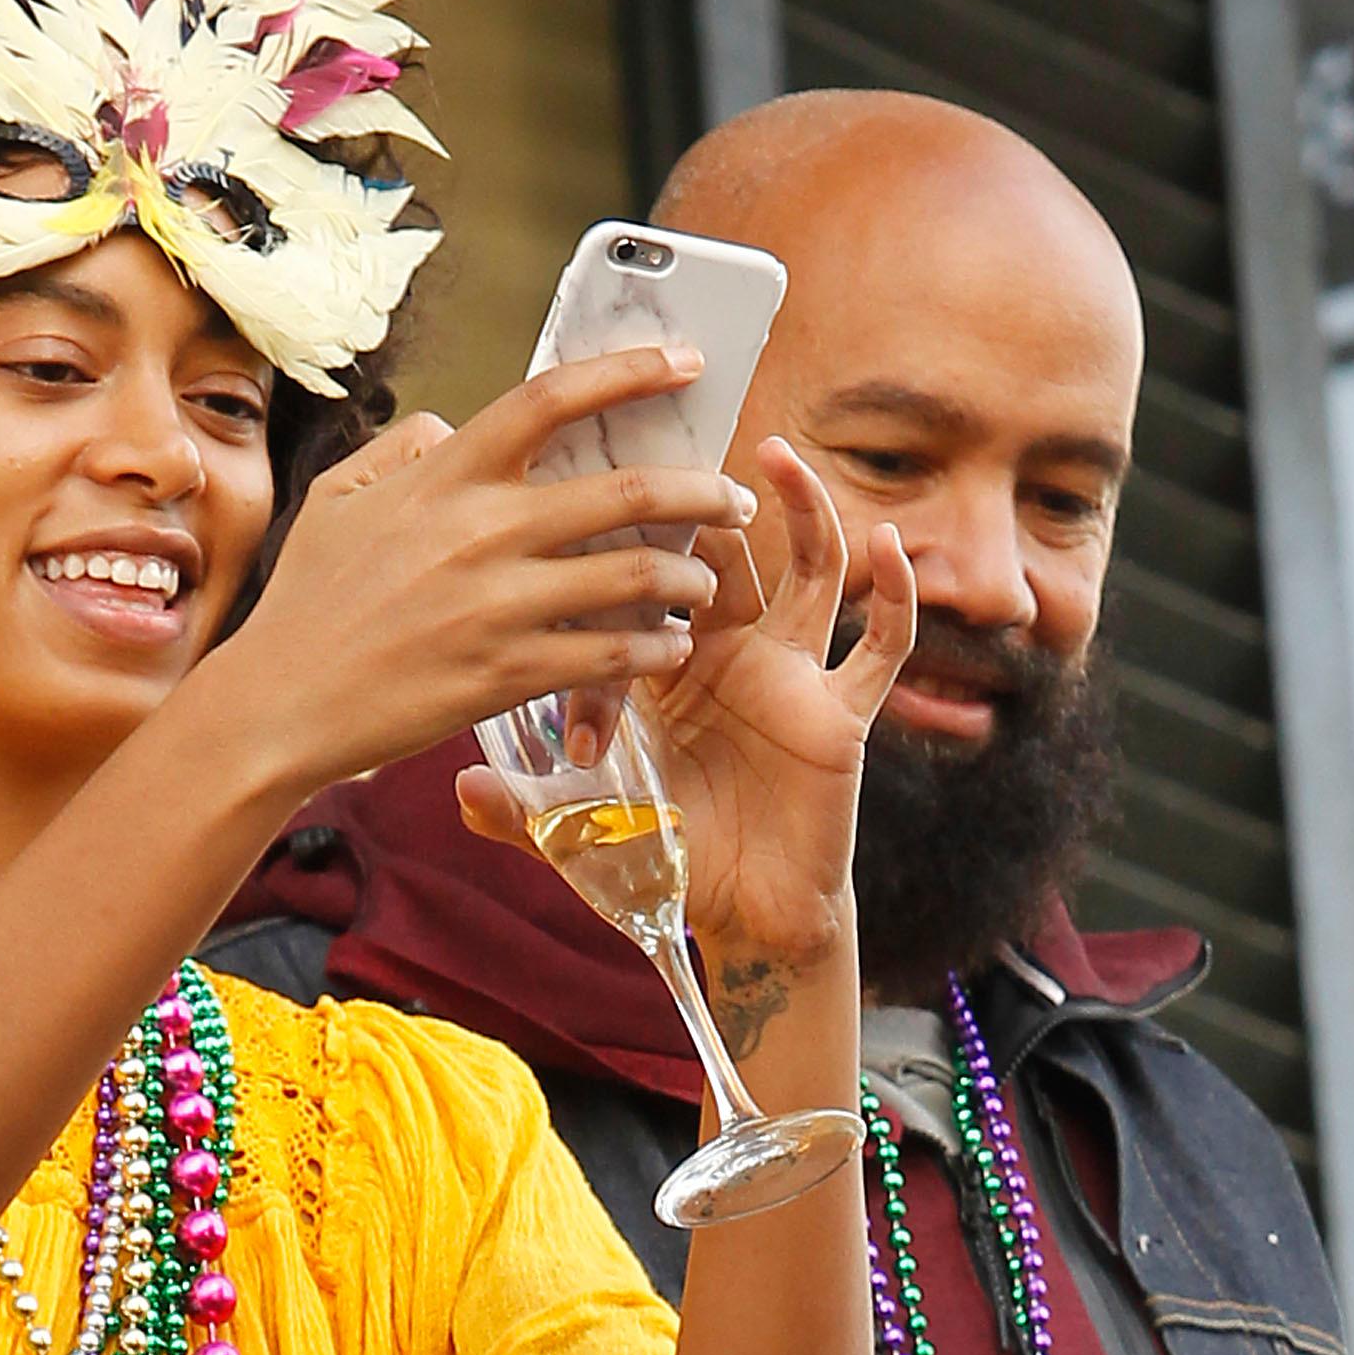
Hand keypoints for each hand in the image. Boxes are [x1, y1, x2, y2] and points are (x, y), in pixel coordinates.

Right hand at [205, 348, 758, 793]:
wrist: (278, 704)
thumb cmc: (307, 603)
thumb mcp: (339, 501)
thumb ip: (404, 450)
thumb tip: (455, 425)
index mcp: (444, 476)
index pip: (551, 397)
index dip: (629, 370)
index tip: (687, 363)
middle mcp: (480, 531)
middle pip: (624, 489)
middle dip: (699, 487)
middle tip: (731, 496)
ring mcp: (497, 606)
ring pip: (634, 576)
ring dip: (689, 575)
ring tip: (704, 580)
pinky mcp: (505, 675)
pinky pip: (609, 654)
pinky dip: (654, 648)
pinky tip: (671, 647)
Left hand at [454, 440, 915, 1009]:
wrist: (742, 923)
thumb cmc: (667, 866)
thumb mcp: (581, 834)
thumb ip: (524, 811)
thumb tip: (458, 787)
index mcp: (669, 668)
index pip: (650, 576)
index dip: (634, 525)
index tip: (607, 459)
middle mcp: (734, 657)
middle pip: (726, 555)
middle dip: (709, 497)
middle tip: (682, 431)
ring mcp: (793, 678)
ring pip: (809, 572)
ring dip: (801, 511)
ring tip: (776, 454)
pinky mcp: (842, 714)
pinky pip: (882, 648)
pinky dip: (895, 598)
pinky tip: (888, 549)